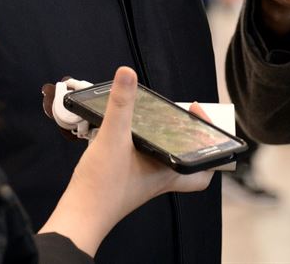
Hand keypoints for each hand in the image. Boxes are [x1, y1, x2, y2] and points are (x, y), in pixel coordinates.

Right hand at [38, 67, 212, 255]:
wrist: (80, 215)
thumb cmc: (101, 188)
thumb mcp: (113, 137)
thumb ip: (120, 104)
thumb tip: (127, 74)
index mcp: (165, 171)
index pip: (203, 169)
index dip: (209, 145)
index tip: (197, 114)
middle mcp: (158, 178)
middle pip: (187, 165)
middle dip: (190, 142)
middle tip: (182, 119)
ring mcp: (142, 180)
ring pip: (164, 160)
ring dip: (164, 141)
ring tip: (155, 117)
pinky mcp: (126, 179)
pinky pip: (144, 161)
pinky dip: (141, 145)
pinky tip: (125, 132)